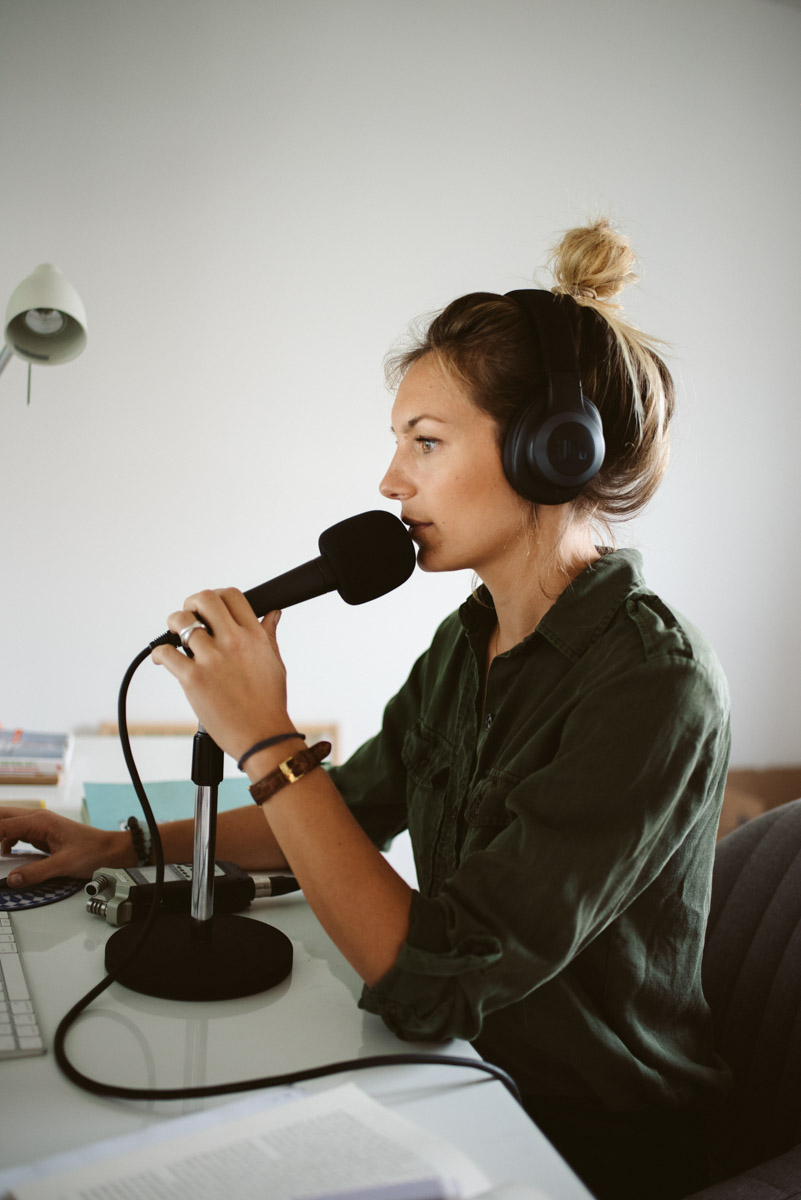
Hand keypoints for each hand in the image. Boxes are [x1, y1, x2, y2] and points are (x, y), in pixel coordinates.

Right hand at [0, 809, 127, 886]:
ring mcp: (40, 825)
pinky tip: (5, 852)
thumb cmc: (92, 851)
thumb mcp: (63, 864)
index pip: (3, 825)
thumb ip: (36, 872)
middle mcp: (38, 819)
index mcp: (40, 821)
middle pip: (2, 816)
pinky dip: (6, 840)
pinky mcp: (42, 833)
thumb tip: (13, 879)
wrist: (109, 850)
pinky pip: (17, 833)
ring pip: (9, 823)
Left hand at [151, 589, 293, 760]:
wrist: (263, 737)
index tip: (210, 609)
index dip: (217, 596)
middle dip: (192, 603)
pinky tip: (164, 660)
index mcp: (254, 636)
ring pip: (181, 622)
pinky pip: (166, 653)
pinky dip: (160, 654)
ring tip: (174, 636)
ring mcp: (213, 660)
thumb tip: (273, 614)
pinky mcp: (194, 679)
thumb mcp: (275, 663)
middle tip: (189, 616)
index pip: (232, 595)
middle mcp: (234, 642)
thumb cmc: (269, 704)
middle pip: (205, 599)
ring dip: (173, 624)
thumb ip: (269, 634)